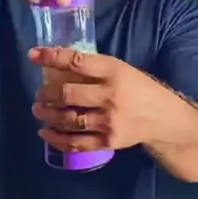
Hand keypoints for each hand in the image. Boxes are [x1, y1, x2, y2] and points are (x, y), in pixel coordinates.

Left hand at [30, 47, 158, 152]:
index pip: (77, 62)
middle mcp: (110, 96)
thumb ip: (94, 69)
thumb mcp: (122, 70)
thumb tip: (58, 65)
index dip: (52, 57)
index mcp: (114, 71)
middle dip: (47, 94)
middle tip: (39, 94)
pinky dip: (57, 139)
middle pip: (68, 94)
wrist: (164, 119)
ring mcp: (108, 121)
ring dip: (48, 115)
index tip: (33, 55)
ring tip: (39, 110)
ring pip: (68, 119)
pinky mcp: (108, 141)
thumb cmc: (139, 89)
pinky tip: (46, 133)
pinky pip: (76, 143)